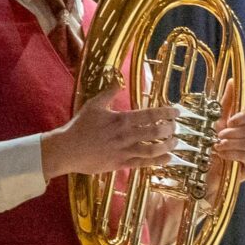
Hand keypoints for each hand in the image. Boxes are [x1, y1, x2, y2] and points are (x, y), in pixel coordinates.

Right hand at [45, 97, 178, 178]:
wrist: (67, 149)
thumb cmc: (80, 126)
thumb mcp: (94, 105)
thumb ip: (109, 93)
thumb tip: (119, 81)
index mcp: (121, 119)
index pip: (150, 115)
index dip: (166, 113)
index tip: (177, 112)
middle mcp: (125, 135)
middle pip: (155, 132)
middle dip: (170, 129)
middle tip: (176, 127)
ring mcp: (124, 151)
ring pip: (152, 149)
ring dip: (167, 146)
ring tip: (175, 142)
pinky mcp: (120, 164)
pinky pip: (143, 163)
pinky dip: (157, 161)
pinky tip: (167, 158)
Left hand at [210, 107, 244, 175]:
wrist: (209, 166)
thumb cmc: (215, 142)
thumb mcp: (218, 119)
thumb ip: (227, 101)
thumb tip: (232, 81)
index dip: (242, 117)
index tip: (229, 122)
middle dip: (232, 134)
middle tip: (220, 136)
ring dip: (232, 145)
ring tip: (219, 147)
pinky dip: (235, 155)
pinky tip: (225, 156)